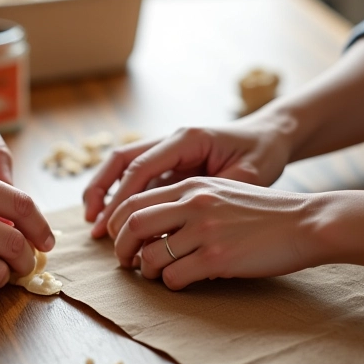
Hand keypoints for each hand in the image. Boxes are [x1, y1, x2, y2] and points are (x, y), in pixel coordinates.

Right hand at [83, 117, 293, 238]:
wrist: (271, 137)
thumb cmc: (262, 152)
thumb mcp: (250, 173)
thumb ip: (219, 193)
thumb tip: (192, 220)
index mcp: (186, 139)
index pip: (142, 165)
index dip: (122, 195)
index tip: (112, 222)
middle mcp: (171, 142)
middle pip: (121, 160)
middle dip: (102, 190)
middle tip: (92, 222)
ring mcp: (168, 153)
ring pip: (124, 169)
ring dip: (107, 194)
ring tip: (95, 226)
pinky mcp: (171, 167)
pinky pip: (139, 182)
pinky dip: (124, 200)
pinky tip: (118, 224)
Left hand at [107, 177, 317, 289]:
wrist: (308, 222)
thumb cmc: (265, 212)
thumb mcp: (222, 191)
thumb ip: (189, 200)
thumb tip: (153, 223)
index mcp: (192, 185)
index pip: (135, 200)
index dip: (117, 223)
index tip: (118, 239)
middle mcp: (193, 203)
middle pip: (132, 224)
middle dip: (121, 247)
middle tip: (125, 262)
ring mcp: (204, 230)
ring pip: (150, 255)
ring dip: (147, 270)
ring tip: (156, 275)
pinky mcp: (217, 258)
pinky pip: (174, 276)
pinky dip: (171, 283)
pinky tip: (182, 282)